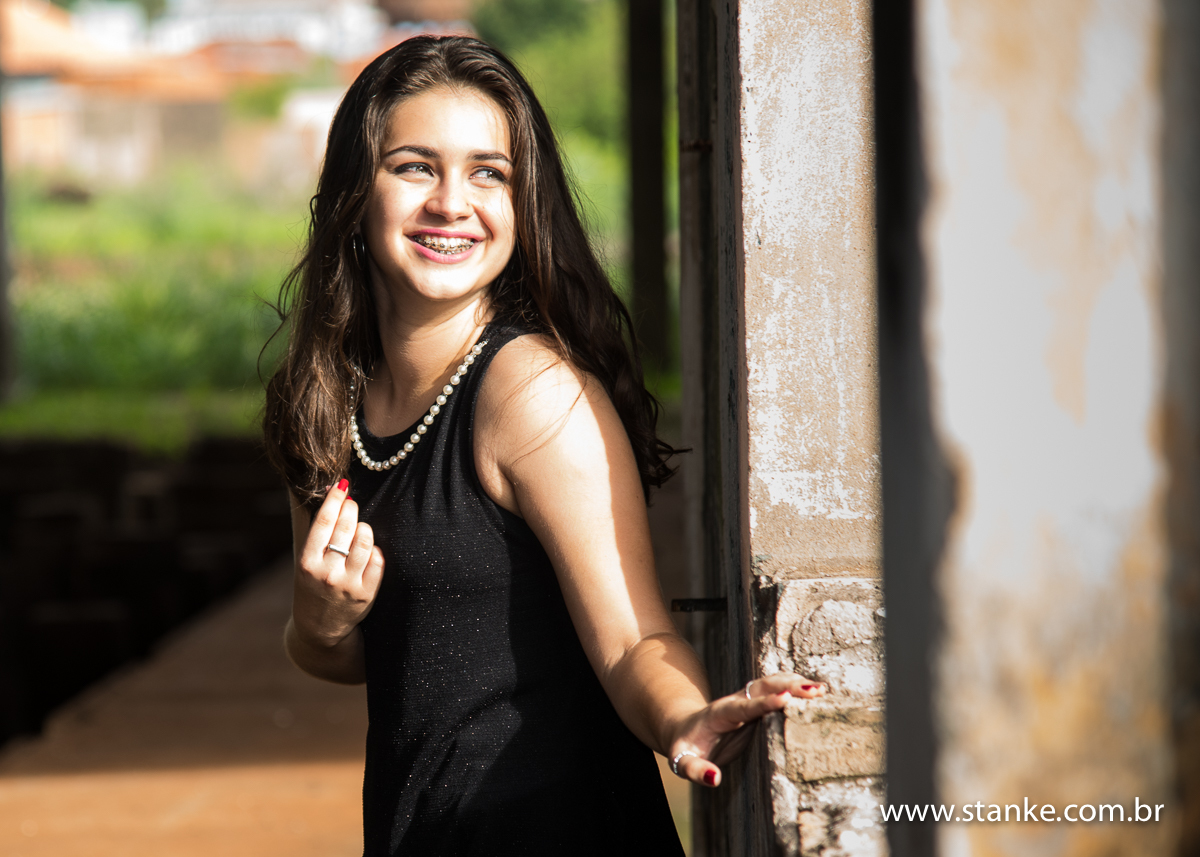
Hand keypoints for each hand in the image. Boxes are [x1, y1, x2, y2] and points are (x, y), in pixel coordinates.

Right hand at [292, 479, 384, 647]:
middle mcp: (327, 574)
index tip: (342, 485)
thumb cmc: (312, 586)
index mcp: (307, 563)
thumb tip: (333, 492)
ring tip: (359, 528)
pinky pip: (378, 559)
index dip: (335, 499)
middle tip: (351, 503)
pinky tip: (367, 549)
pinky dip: (374, 549)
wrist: (318, 629)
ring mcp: (348, 585)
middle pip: (346, 527)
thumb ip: (317, 532)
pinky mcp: (366, 594)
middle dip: (351, 508)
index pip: (324, 521)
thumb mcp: (306, 562)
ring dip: (364, 527)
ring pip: (365, 540)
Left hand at [667, 674, 825, 786]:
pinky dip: (795, 688)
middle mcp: (735, 702)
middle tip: (814, 691)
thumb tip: (715, 779)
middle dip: (787, 687)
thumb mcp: (683, 762)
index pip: (743, 707)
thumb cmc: (686, 749)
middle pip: (762, 688)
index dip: (764, 702)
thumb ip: (696, 770)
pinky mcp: (756, 705)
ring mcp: (747, 701)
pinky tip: (815, 691)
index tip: (785, 698)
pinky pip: (776, 691)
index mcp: (720, 714)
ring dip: (794, 683)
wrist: (686, 731)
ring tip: (821, 689)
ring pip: (771, 684)